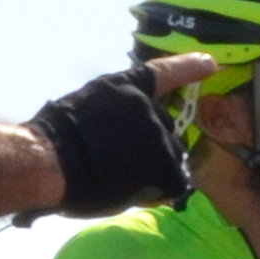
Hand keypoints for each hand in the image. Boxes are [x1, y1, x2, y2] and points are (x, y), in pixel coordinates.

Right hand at [23, 60, 199, 220]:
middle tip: (117, 164)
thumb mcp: (83, 110)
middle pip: (164, 131)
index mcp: (123, 89)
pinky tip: (135, 194)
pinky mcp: (165, 163)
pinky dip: (158, 193)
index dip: (187, 68)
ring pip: (170, 159)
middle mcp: (147, 106)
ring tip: (120, 180)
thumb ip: (111, 117)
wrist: (49, 160)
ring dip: (153, 172)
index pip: (162, 74)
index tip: (210, 64)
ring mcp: (159, 133)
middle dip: (150, 149)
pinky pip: (173, 184)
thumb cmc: (53, 141)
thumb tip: (122, 140)